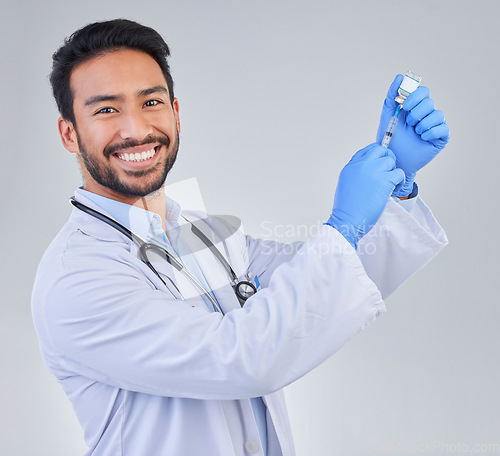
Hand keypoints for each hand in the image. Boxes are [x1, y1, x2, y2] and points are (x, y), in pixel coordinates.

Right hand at [326, 143, 404, 248]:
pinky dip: (400, 182)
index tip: (381, 164)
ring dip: (393, 172)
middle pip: (381, 150)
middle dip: (388, 159)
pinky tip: (393, 190)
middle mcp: (361, 165)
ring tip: (390, 185)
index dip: (377, 155)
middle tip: (388, 173)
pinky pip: (399, 173)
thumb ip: (357, 173)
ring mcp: (372, 171)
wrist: (347, 221)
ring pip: (391, 161)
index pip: (367, 150)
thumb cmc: (347, 208)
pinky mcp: (384, 181)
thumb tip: (372, 170)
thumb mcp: (346, 184)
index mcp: (351, 166)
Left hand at [376, 75, 449, 195]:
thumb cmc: (389, 139)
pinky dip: (431, 131)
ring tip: (415, 132)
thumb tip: (399, 77)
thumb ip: (392, 96)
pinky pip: (443, 128)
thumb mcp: (387, 116)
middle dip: (417, 113)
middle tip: (409, 123)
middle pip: (430, 102)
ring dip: (423, 123)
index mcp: (415, 107)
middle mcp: (426, 114)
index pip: (423, 92)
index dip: (415, 96)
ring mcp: (434, 125)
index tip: (405, 106)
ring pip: (438, 114)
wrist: (393, 159)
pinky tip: (422, 137)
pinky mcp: (440, 138)